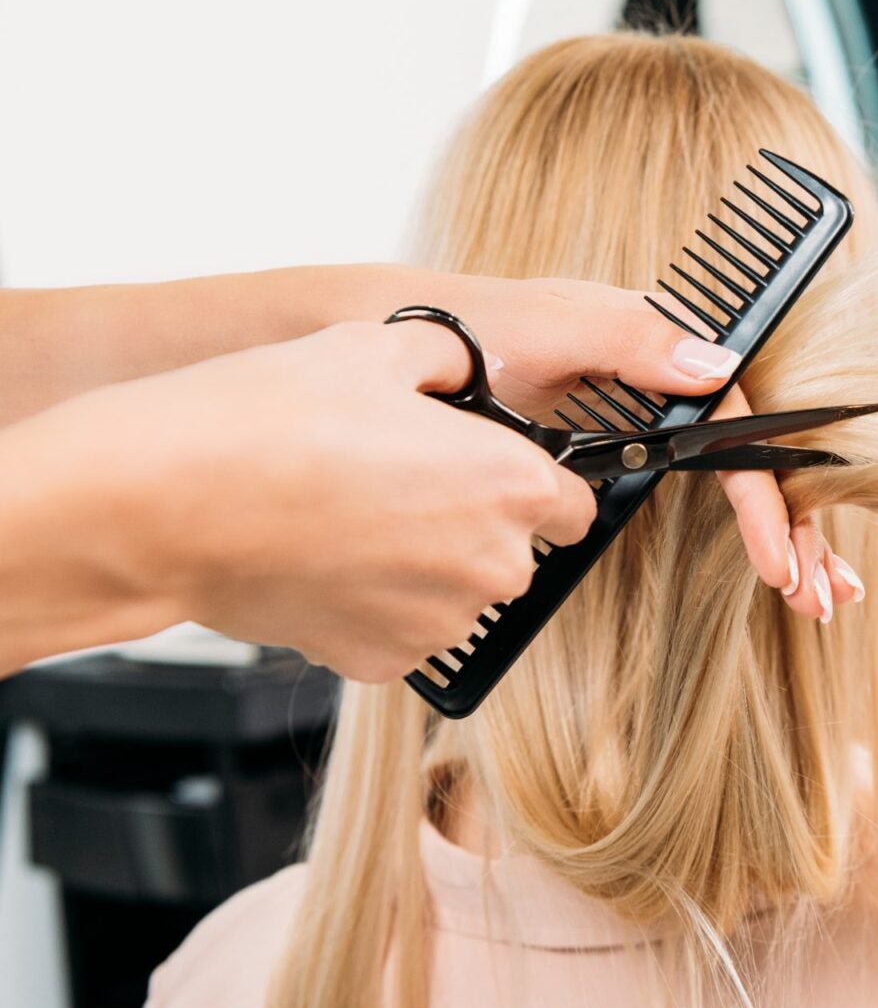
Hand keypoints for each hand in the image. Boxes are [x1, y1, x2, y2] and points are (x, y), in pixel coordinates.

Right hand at [75, 319, 595, 680]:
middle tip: (400, 486)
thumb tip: (464, 364)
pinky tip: (324, 562)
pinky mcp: (383, 661)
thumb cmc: (269, 420)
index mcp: (511, 485)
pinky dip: (372, 606)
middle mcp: (493, 564)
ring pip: (455, 596)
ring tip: (350, 519)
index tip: (503, 476)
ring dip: (422, 568)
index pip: (578, 506)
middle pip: (514, 552)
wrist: (169, 502)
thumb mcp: (373, 346)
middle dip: (472, 525)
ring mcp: (439, 621)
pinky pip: (399, 631)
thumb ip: (446, 358)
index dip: (540, 487)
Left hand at [382, 271, 861, 618]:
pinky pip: (711, 495)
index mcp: (666, 346)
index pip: (741, 428)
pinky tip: (781, 576)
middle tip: (817, 599)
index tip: (775, 557)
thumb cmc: (474, 332)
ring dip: (792, 541)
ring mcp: (659, 421)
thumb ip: (628, 339)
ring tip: (815, 601)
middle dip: (801, 531)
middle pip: (761, 461)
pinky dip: (754, 535)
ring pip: (747, 484)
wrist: (410, 347)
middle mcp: (677, 383)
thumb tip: (717, 366)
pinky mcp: (637, 453)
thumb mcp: (547, 327)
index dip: (765, 496)